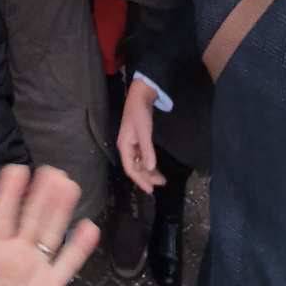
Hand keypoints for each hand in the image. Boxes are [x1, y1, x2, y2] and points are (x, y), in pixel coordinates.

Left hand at [0, 165, 99, 285]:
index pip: (3, 215)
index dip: (9, 194)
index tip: (16, 170)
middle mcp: (20, 250)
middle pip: (32, 218)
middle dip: (40, 195)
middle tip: (52, 171)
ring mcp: (38, 264)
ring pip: (51, 232)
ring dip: (60, 211)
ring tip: (69, 187)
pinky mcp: (53, 283)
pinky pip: (67, 262)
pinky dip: (78, 246)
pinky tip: (88, 227)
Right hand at [118, 78, 167, 193]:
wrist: (140, 95)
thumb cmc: (140, 113)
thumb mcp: (144, 132)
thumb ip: (147, 150)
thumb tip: (149, 168)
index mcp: (124, 146)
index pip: (130, 169)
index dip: (140, 180)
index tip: (151, 189)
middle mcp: (126, 147)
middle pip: (135, 167)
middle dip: (146, 177)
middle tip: (161, 183)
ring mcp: (131, 143)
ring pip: (139, 162)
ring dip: (148, 170)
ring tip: (161, 177)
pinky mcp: (137, 139)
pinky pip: (141, 156)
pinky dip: (148, 162)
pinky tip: (155, 165)